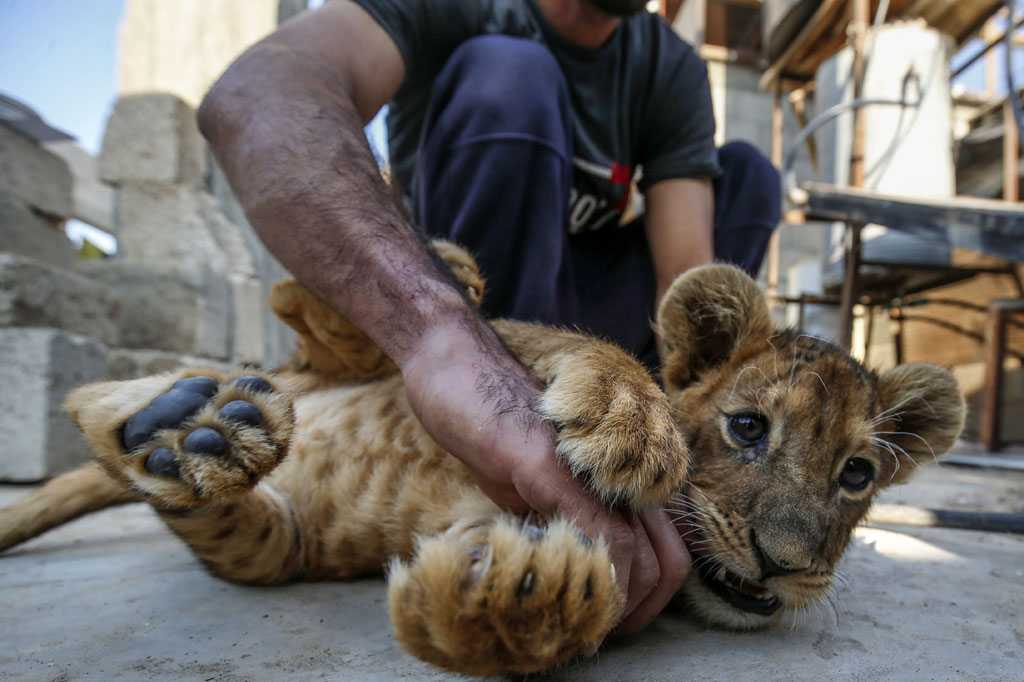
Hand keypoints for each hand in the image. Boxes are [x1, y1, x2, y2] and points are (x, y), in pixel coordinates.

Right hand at [400, 322, 690, 637]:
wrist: (454, 367)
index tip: (604, 626)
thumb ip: (560, 525)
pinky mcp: (553, 467)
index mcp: (619, 478)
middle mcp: (619, 473)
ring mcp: (592, 469)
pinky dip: (592, 580)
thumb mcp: (534, 487)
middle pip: (668, 565)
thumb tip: (567, 581)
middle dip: (634, 615)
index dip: (641, 602)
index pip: (667, 555)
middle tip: (594, 637)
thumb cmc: (493, 425)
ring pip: (641, 559)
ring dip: (610, 608)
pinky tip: (561, 597)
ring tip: (575, 629)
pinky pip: (601, 535)